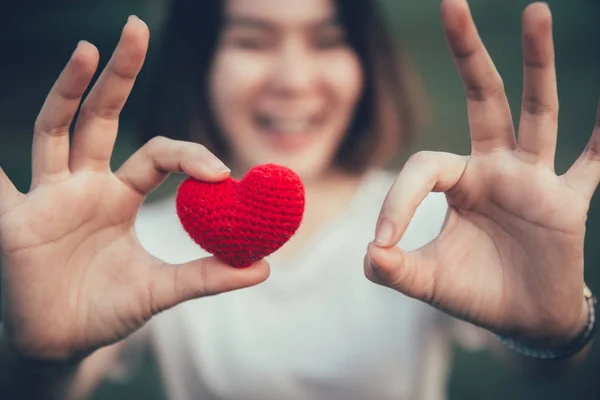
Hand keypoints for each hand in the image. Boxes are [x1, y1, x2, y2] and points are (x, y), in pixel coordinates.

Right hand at [0, 16, 268, 362]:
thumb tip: (264, 267)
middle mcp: (84, 185)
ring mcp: (48, 196)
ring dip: (69, 90)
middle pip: (101, 117)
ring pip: (56, 130)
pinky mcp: (15, 218)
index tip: (223, 171)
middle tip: (137, 29)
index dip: (189, 155)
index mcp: (120, 196)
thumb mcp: (163, 290)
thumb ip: (209, 276)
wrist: (64, 343)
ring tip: (89, 49)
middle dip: (118, 74)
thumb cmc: (110, 309)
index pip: (156, 154)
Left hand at [366, 0, 598, 346]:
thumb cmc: (473, 292)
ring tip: (534, 11)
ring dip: (538, 65)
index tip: (381, 242)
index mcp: (458, 182)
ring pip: (538, 112)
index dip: (398, 200)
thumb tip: (368, 255)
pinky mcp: (568, 202)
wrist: (521, 319)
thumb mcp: (427, 281)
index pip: (425, 168)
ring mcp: (534, 179)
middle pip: (483, 100)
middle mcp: (494, 168)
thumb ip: (396, 270)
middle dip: (468, 55)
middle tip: (451, 3)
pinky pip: (592, 165)